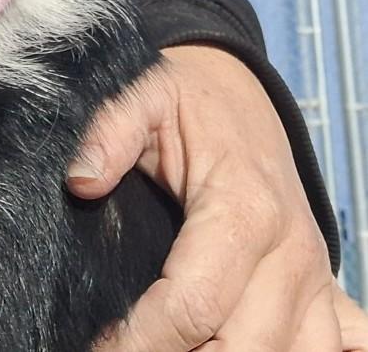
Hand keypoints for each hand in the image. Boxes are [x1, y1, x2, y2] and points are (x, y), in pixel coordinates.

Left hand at [67, 44, 364, 350]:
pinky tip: (248, 349)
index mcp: (243, 209)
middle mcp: (290, 252)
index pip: (192, 306)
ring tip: (171, 350)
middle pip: (242, 349)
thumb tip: (82, 182)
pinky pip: (337, 346)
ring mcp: (315, 276)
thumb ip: (109, 134)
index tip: (99, 348)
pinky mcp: (325, 289)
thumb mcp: (141, 97)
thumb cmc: (187, 102)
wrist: (237, 93)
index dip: (139, 340)